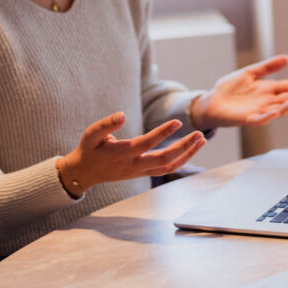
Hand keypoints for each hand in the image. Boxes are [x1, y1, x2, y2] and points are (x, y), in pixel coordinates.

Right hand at [60, 112, 205, 193]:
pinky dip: (182, 160)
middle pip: (164, 160)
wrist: (85, 173)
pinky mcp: (144, 173)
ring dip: (187, 155)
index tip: (177, 122)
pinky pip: (167, 169)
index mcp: (121, 154)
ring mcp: (140, 172)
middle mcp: (134, 165)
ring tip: (202, 139)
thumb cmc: (89, 150)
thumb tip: (122, 115)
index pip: (146, 144)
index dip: (162, 133)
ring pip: (169, 167)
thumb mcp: (90, 134)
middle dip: (184, 148)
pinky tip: (192, 149)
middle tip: (199, 134)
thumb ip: (105, 124)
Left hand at [191, 55, 287, 129]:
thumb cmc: (229, 88)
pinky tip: (276, 111)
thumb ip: (267, 67)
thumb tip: (287, 58)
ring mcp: (259, 110)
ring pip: (280, 109)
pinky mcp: (247, 118)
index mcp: (268, 90)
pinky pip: (261, 119)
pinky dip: (268, 116)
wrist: (211, 101)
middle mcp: (267, 101)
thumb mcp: (250, 73)